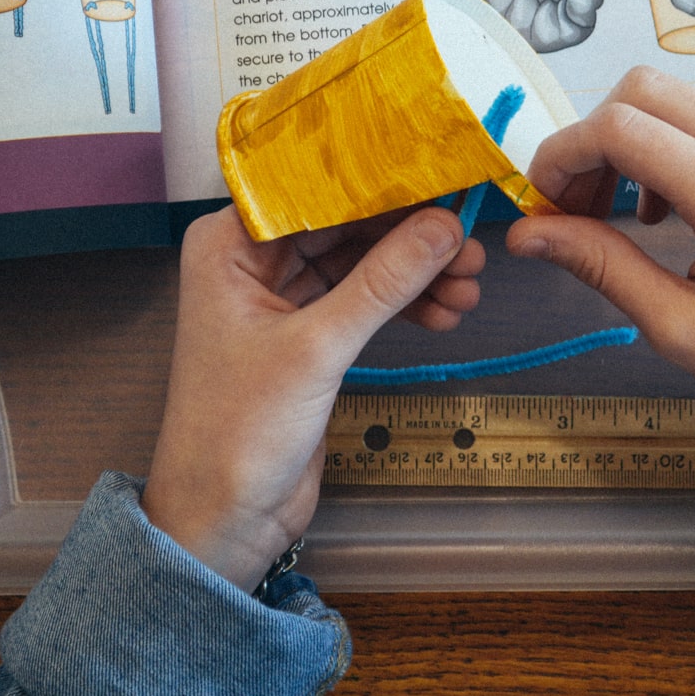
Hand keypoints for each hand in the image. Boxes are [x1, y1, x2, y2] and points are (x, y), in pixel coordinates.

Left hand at [141, 205, 483, 590]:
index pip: (317, 191)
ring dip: (418, 273)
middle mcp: (255, 260)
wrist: (224, 520)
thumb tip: (446, 226)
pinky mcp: (313, 335)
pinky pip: (370, 299)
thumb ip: (384, 282)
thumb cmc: (238, 433)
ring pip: (366, 262)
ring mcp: (285, 297)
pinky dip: (408, 304)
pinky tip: (446, 313)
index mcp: (230, 244)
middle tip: (470, 245)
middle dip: (411, 235)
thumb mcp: (317, 348)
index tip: (445, 176)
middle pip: (349, 224)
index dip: (383, 182)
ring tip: (469, 288)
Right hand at [505, 67, 694, 431]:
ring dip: (628, 141)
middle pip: (643, 91)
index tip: (542, 202)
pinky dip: (666, 146)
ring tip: (614, 214)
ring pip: (674, 98)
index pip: (620, 128)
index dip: (563, 156)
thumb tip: (525, 233)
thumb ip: (599, 264)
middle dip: (591, 141)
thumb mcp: (677, 325)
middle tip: (574, 207)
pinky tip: (662, 209)